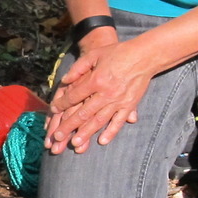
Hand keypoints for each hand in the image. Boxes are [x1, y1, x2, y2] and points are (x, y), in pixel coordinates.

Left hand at [45, 32, 150, 153]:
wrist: (144, 56)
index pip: (74, 96)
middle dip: (69, 126)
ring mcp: (118, 101)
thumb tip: (64, 81)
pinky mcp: (129, 105)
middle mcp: (106, 93)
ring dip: (86, 133)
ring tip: (75, 144)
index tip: (53, 110)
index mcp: (96, 80)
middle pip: (83, 113)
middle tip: (57, 137)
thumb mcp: (94, 55)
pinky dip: (110, 132)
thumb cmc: (117, 53)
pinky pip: (118, 121)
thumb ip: (78, 68)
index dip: (61, 104)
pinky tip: (101, 141)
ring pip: (98, 121)